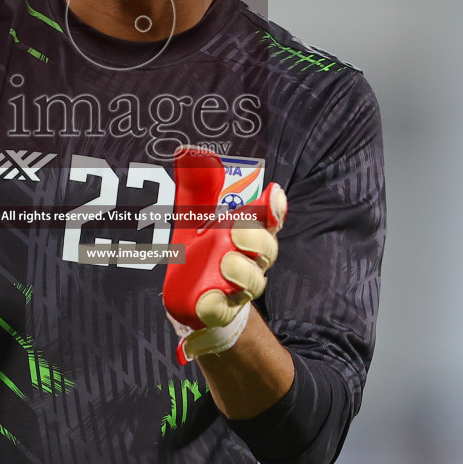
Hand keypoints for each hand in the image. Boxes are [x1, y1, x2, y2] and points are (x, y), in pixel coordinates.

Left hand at [163, 147, 285, 363]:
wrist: (193, 300)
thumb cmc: (202, 251)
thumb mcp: (195, 219)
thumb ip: (197, 190)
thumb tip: (188, 152)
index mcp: (249, 234)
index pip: (270, 219)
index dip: (275, 208)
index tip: (273, 194)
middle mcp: (252, 261)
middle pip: (266, 249)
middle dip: (256, 239)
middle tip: (236, 232)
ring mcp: (239, 289)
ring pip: (253, 282)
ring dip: (242, 272)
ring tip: (225, 263)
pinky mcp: (220, 311)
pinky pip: (223, 311)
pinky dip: (216, 306)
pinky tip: (206, 300)